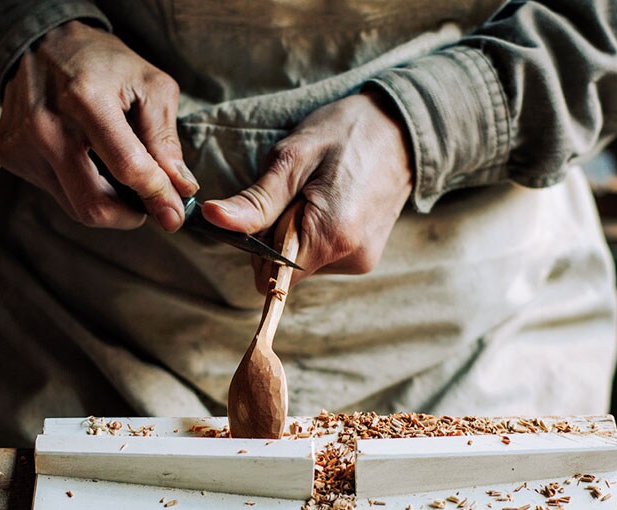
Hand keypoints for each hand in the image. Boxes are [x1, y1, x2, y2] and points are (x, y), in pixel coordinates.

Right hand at [0, 21, 197, 230]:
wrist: (40, 42)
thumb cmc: (102, 62)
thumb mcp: (149, 85)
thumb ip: (165, 139)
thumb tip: (180, 189)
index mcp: (86, 100)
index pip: (127, 167)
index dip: (157, 196)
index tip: (174, 214)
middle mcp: (46, 126)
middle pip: (94, 205)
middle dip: (130, 216)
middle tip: (147, 204)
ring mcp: (22, 144)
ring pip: (74, 207)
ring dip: (107, 203)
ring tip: (120, 178)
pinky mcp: (9, 154)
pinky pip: (55, 192)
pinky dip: (80, 187)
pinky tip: (85, 160)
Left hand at [201, 92, 413, 288]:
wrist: (403, 125)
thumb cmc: (346, 132)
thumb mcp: (292, 159)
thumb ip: (255, 201)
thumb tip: (213, 220)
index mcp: (331, 238)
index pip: (270, 276)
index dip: (258, 245)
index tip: (271, 208)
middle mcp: (350, 259)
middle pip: (285, 270)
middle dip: (278, 235)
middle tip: (299, 191)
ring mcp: (362, 260)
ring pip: (303, 261)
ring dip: (298, 231)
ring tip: (320, 191)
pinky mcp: (366, 255)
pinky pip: (323, 254)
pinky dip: (316, 232)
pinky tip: (332, 200)